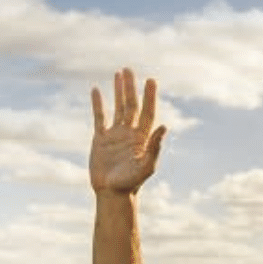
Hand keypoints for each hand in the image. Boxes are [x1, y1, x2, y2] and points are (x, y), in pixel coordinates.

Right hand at [89, 68, 165, 193]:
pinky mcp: (100, 139)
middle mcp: (130, 133)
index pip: (148, 112)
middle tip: (130, 69)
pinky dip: (98, 104)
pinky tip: (97, 90)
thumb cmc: (132, 183)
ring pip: (117, 108)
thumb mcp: (146, 166)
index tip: (151, 80)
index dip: (150, 97)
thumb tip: (165, 127)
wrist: (112, 194)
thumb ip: (155, 147)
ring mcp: (115, 135)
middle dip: (131, 88)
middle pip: (132, 105)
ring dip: (118, 91)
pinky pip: (99, 117)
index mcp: (143, 138)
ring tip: (119, 73)